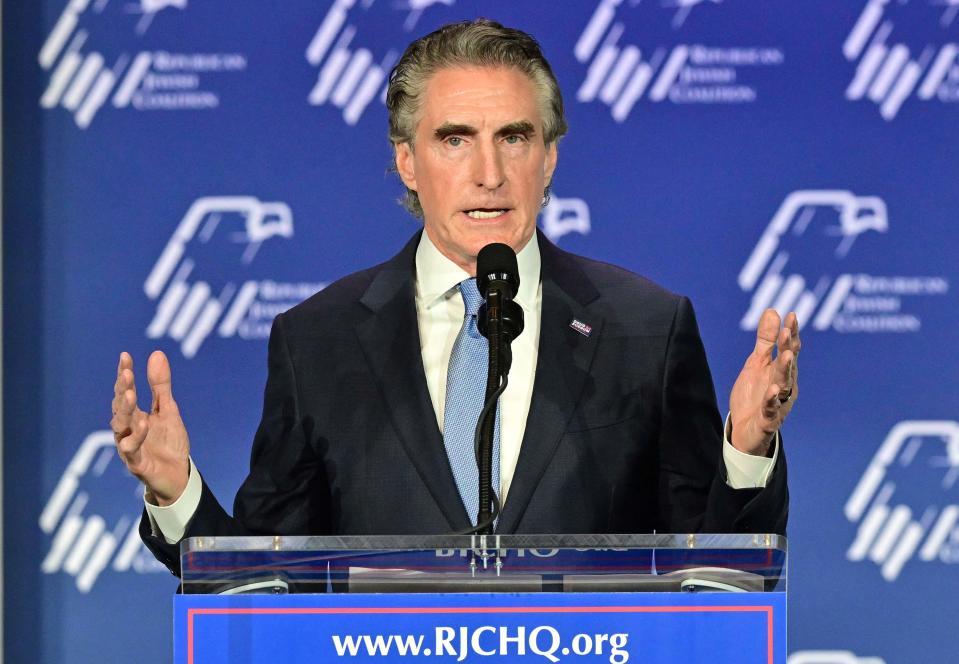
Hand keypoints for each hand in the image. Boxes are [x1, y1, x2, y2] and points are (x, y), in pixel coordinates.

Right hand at [111, 350, 190, 504]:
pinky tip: (144, 422)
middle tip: (126, 373)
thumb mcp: (169, 409)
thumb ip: (161, 385)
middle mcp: (126, 428)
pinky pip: (132, 448)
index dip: (124, 374)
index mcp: (134, 414)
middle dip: (122, 390)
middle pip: (119, 407)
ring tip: (130, 394)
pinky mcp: (136, 462)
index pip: (125, 391)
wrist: (178, 474)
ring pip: (120, 426)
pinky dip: (136, 435)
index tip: (125, 356)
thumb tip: (156, 353)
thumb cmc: (169, 442)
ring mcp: (128, 445)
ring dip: (124, 410)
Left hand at [728, 309, 799, 456]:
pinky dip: (772, 400)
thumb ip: (766, 340)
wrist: (745, 430)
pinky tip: (773, 390)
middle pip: (788, 364)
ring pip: (784, 384)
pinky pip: (771, 409)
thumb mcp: (757, 363)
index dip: (791, 333)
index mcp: (782, 371)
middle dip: (788, 347)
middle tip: (787, 330)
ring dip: (785, 369)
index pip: (790, 349)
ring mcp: (778, 402)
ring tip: (787, 355)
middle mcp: (785, 385)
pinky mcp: (769, 419)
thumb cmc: (754, 395)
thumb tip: (773, 310)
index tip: (791, 315)